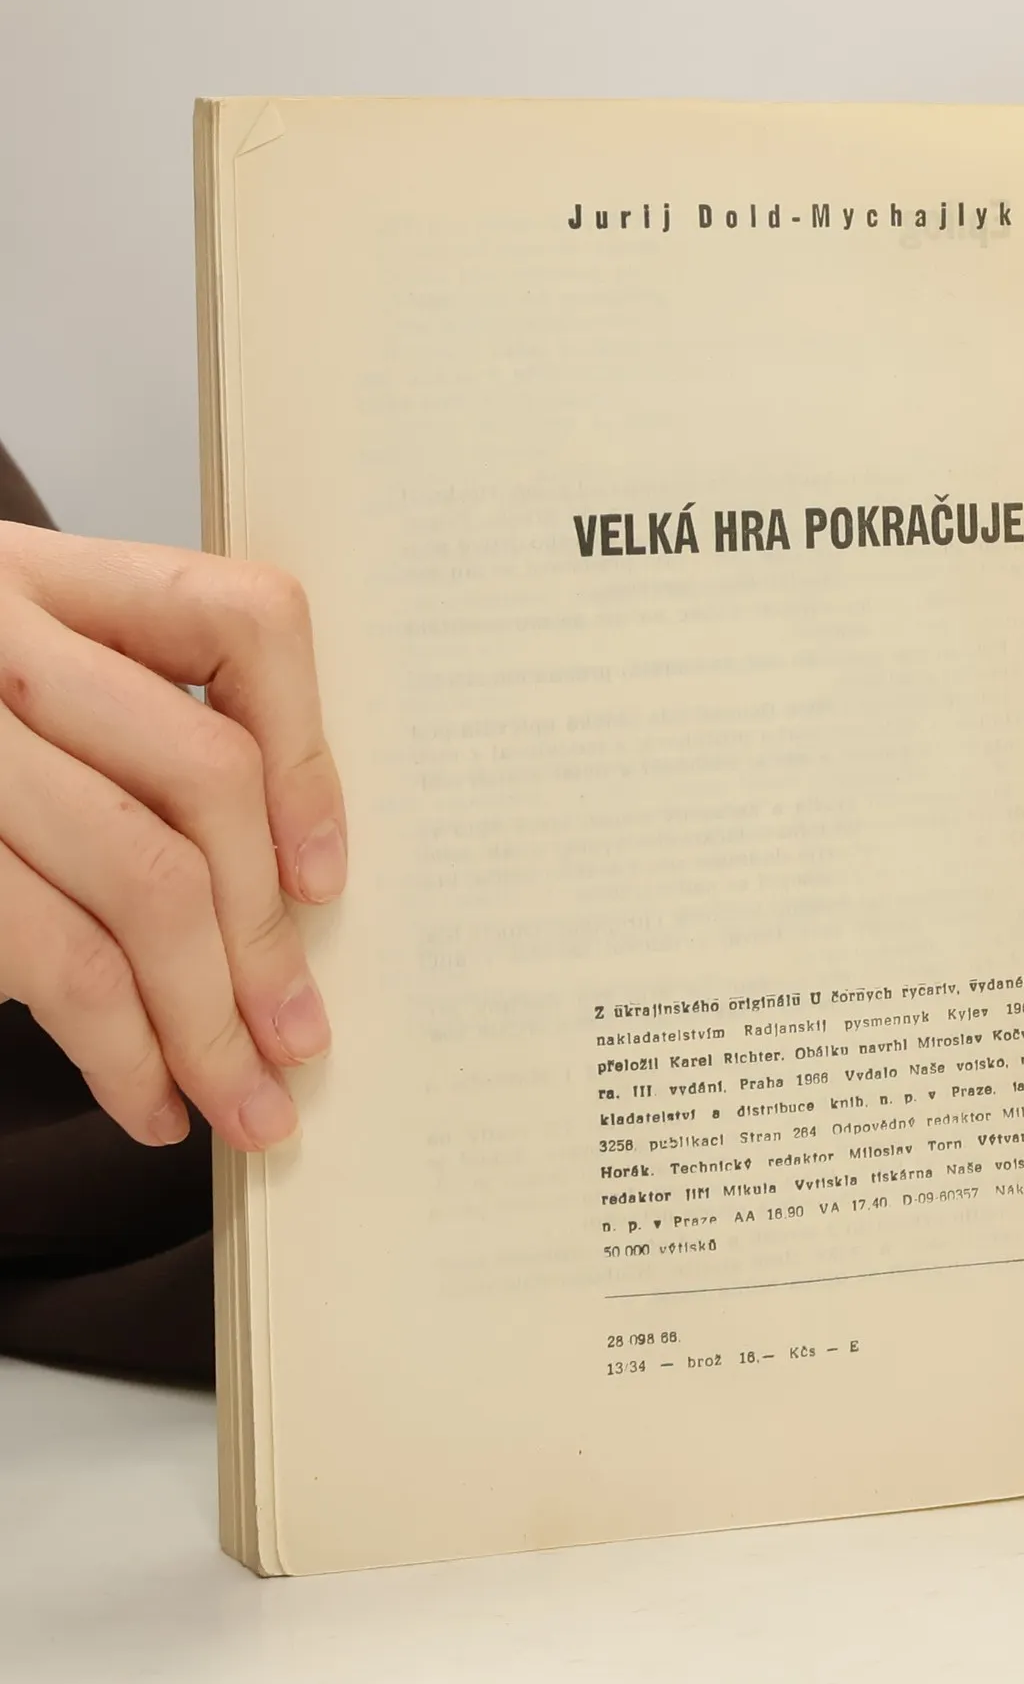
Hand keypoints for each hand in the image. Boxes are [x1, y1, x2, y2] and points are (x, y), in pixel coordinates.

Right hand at [0, 524, 344, 1147]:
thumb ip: (112, 734)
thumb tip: (283, 896)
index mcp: (38, 577)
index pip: (243, 619)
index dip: (309, 753)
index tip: (324, 875)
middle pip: (207, 775)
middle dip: (269, 936)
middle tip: (301, 1042)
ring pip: (148, 878)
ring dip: (214, 1019)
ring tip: (249, 1106)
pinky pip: (61, 959)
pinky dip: (126, 1051)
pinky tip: (151, 1101)